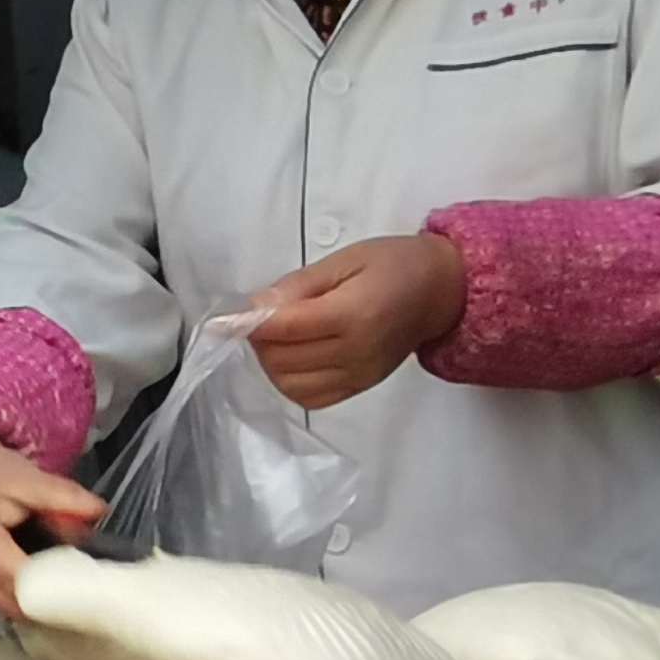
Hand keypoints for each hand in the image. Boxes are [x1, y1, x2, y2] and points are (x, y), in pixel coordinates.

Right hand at [0, 425, 107, 616]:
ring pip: (10, 610)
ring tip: (71, 589)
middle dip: (53, 604)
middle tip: (91, 594)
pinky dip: (27, 600)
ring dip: (41, 605)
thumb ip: (63, 496)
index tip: (92, 589)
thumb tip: (100, 512)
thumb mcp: (28, 476)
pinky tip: (46, 584)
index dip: (56, 590)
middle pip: (16, 605)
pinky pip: (3, 604)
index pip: (20, 580)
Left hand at [249, 233, 465, 409]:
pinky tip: (292, 358)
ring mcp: (359, 375)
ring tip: (277, 336)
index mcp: (353, 314)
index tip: (220, 322)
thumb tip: (254, 308)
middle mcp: (356, 353)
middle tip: (261, 318)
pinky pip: (310, 398)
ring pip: (290, 384)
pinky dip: (289, 382)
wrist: (439, 291)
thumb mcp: (344, 261)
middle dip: (258, 340)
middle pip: (282, 360)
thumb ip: (297, 287)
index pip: (285, 329)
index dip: (246, 325)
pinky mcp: (360, 387)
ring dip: (270, 362)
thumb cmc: (393, 265)